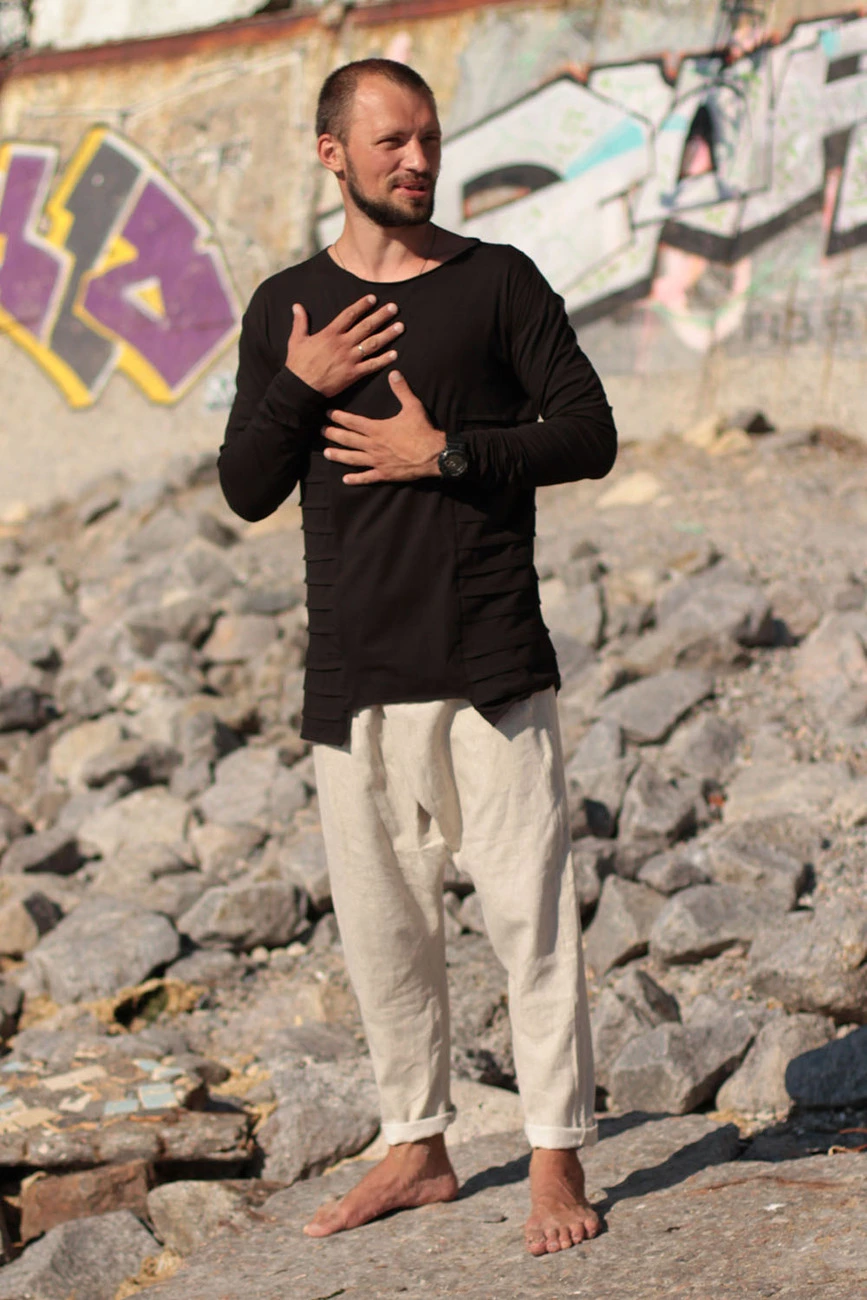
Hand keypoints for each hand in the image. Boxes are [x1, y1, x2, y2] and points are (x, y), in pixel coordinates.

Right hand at [286, 295, 403, 397]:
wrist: (300, 388)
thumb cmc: (297, 364)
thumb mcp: (297, 340)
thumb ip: (300, 322)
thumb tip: (297, 306)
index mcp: (330, 334)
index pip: (349, 315)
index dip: (362, 305)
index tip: (373, 299)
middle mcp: (342, 344)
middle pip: (366, 326)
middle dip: (381, 316)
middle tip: (394, 308)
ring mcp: (349, 359)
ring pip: (372, 344)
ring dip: (388, 335)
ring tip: (401, 327)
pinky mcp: (353, 374)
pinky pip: (371, 366)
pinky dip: (383, 360)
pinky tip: (395, 354)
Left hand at [323, 371, 445, 483]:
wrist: (435, 455)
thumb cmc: (423, 431)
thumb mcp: (413, 407)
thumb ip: (401, 390)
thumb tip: (394, 373)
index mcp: (377, 429)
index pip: (353, 422)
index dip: (339, 417)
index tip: (327, 413)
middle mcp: (373, 446)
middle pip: (348, 439)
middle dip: (332, 434)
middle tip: (320, 431)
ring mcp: (377, 461)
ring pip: (352, 459)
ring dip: (338, 456)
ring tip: (326, 453)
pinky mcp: (384, 474)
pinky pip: (367, 477)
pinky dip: (356, 479)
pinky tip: (346, 479)